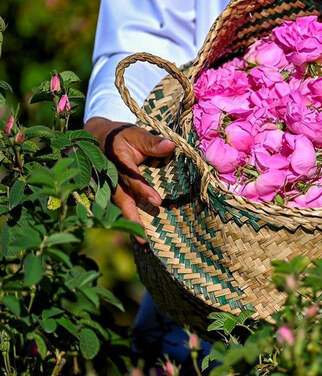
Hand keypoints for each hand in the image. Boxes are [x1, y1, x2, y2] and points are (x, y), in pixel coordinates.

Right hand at [84, 117, 174, 243]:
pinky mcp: (106, 193)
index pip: (131, 176)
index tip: (157, 202)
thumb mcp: (135, 133)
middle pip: (120, 199)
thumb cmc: (120, 136)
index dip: (143, 189)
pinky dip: (125, 222)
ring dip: (128, 224)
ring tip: (142, 242)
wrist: (96, 137)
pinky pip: (117, 208)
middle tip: (143, 236)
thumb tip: (171, 146)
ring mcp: (105, 186)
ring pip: (117, 207)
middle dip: (131, 217)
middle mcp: (109, 176)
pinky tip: (137, 237)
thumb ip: (151, 142)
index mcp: (117, 160)